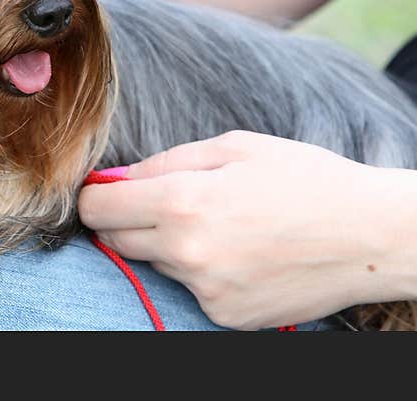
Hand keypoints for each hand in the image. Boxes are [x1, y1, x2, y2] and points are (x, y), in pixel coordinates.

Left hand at [79, 130, 416, 328]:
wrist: (369, 236)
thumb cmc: (303, 179)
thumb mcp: (233, 148)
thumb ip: (164, 162)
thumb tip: (117, 177)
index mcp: (182, 202)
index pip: (97, 209)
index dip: (94, 197)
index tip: (106, 191)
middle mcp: (186, 253)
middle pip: (115, 241)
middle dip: (124, 220)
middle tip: (161, 202)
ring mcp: (206, 290)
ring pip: (154, 263)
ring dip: (166, 244)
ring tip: (217, 224)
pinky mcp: (225, 315)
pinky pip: (190, 288)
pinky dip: (200, 271)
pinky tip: (238, 252)